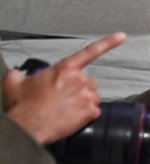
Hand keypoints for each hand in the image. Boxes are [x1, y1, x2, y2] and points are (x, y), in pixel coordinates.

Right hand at [2, 33, 122, 145]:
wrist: (27, 127)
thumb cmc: (22, 105)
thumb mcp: (14, 81)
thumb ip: (20, 72)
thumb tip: (19, 73)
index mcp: (64, 69)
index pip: (89, 52)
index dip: (108, 43)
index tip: (122, 36)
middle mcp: (80, 80)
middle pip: (87, 81)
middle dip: (77, 88)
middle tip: (61, 97)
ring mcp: (87, 97)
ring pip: (92, 96)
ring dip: (83, 100)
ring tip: (65, 108)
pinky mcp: (90, 112)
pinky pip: (94, 111)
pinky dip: (85, 114)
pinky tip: (71, 116)